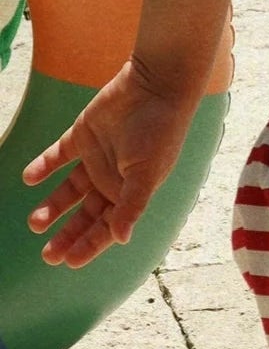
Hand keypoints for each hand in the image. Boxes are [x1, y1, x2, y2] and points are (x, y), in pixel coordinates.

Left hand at [23, 58, 197, 266]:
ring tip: (34, 222)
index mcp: (131, 192)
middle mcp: (113, 179)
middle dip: (68, 234)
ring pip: (69, 191)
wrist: (154, 87)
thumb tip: (123, 239)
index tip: (69, 261)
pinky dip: (43, 167)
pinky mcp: (83, 136)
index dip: (90, 244)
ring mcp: (97, 158)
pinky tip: (29, 178)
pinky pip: (58, 157)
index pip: (108, 226)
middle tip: (47, 254)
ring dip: (52, 207)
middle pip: (86, 214)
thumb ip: (132, 205)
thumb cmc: (159, 132)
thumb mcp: (146, 173)